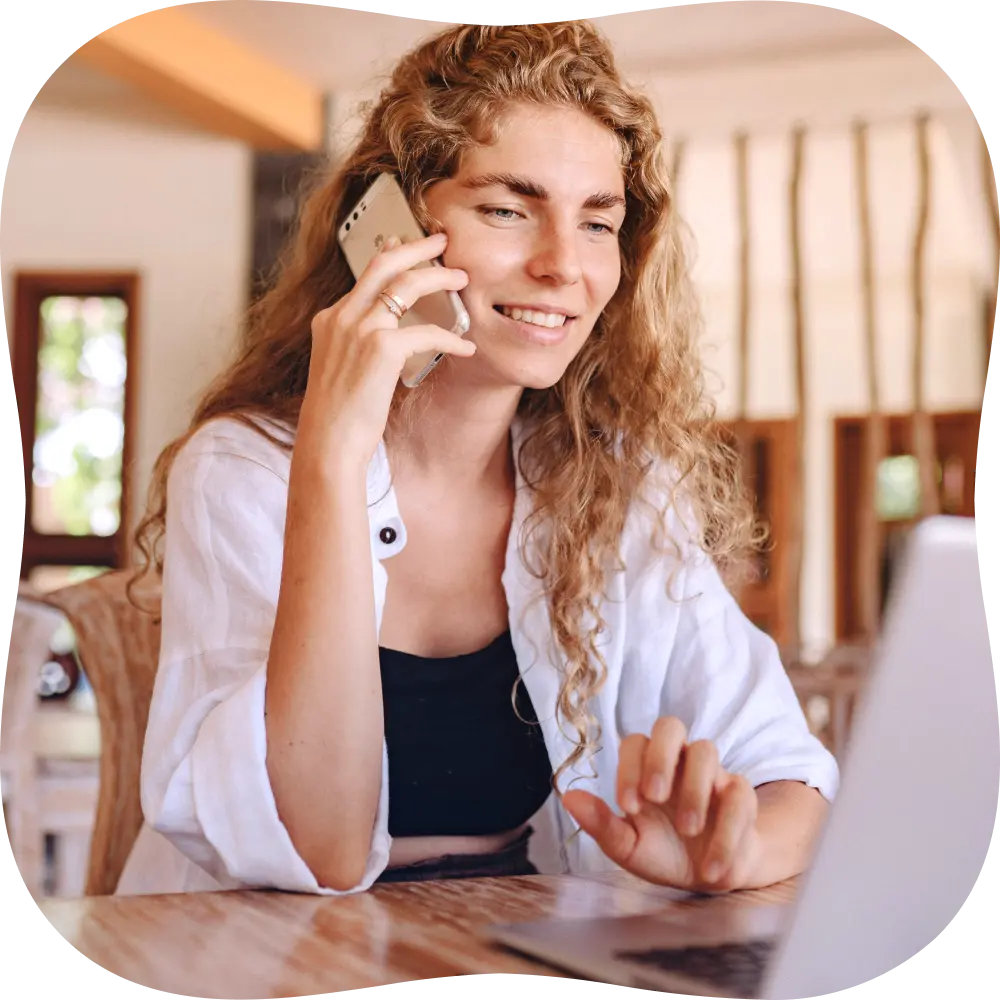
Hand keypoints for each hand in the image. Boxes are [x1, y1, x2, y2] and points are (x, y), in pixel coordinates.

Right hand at [298, 231, 474, 469]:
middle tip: (441, 241)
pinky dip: (451, 336)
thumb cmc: (339, 415)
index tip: (407, 245)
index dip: (391, 257)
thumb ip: (358, 345)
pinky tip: (465, 346)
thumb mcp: (341, 368)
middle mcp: (341, 316)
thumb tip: (389, 338)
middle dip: (416, 246)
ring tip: (462, 279)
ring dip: (439, 278)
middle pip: (383, 263)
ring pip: (406, 285)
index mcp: (329, 319)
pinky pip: (427, 331)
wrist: (329, 441)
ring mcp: (359, 329)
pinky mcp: (381, 348)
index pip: (364, 276)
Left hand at [561, 717, 761, 892]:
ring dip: (695, 790)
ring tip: (688, 830)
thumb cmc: (662, 852)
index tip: (627, 807)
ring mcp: (712, 773)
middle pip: (671, 725)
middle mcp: (679, 761)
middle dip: (661, 756)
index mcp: (647, 767)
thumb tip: (568, 797)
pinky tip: (712, 868)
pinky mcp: (741, 796)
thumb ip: (600, 823)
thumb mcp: (628, 846)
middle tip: (655, 797)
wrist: (708, 877)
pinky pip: (739, 795)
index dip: (629, 768)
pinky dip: (727, 832)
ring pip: (706, 750)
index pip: (635, 743)